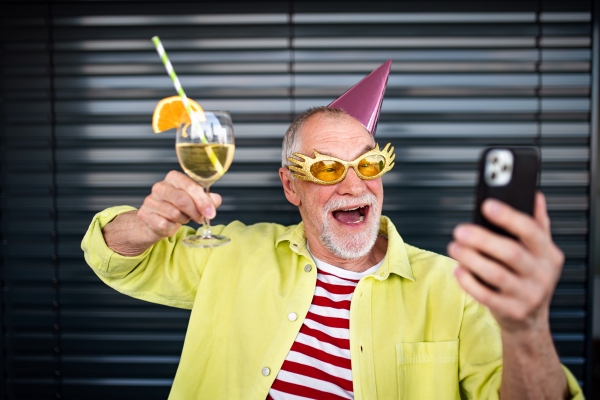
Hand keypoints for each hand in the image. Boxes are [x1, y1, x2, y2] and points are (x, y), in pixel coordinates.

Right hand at [137, 170, 221, 241]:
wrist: (155, 220)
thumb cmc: (177, 207)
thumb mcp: (194, 201)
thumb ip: (207, 199)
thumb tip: (216, 200)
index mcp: (174, 178)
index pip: (191, 186)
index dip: (203, 201)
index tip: (211, 213)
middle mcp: (160, 187)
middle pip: (182, 200)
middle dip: (195, 212)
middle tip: (200, 218)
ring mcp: (150, 200)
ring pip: (174, 213)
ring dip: (183, 219)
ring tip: (182, 218)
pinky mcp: (145, 215)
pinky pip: (165, 224)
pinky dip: (172, 227)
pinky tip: (170, 224)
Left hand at [447, 192, 563, 332]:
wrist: (530, 319)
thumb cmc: (529, 277)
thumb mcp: (539, 251)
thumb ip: (537, 223)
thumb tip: (534, 195)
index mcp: (548, 254)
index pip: (531, 231)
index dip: (508, 217)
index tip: (487, 205)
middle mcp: (542, 274)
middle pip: (511, 253)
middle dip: (482, 240)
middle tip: (460, 230)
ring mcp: (528, 295)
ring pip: (496, 275)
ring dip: (471, 259)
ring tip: (455, 247)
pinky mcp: (512, 311)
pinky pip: (486, 296)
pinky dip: (469, 282)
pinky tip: (458, 270)